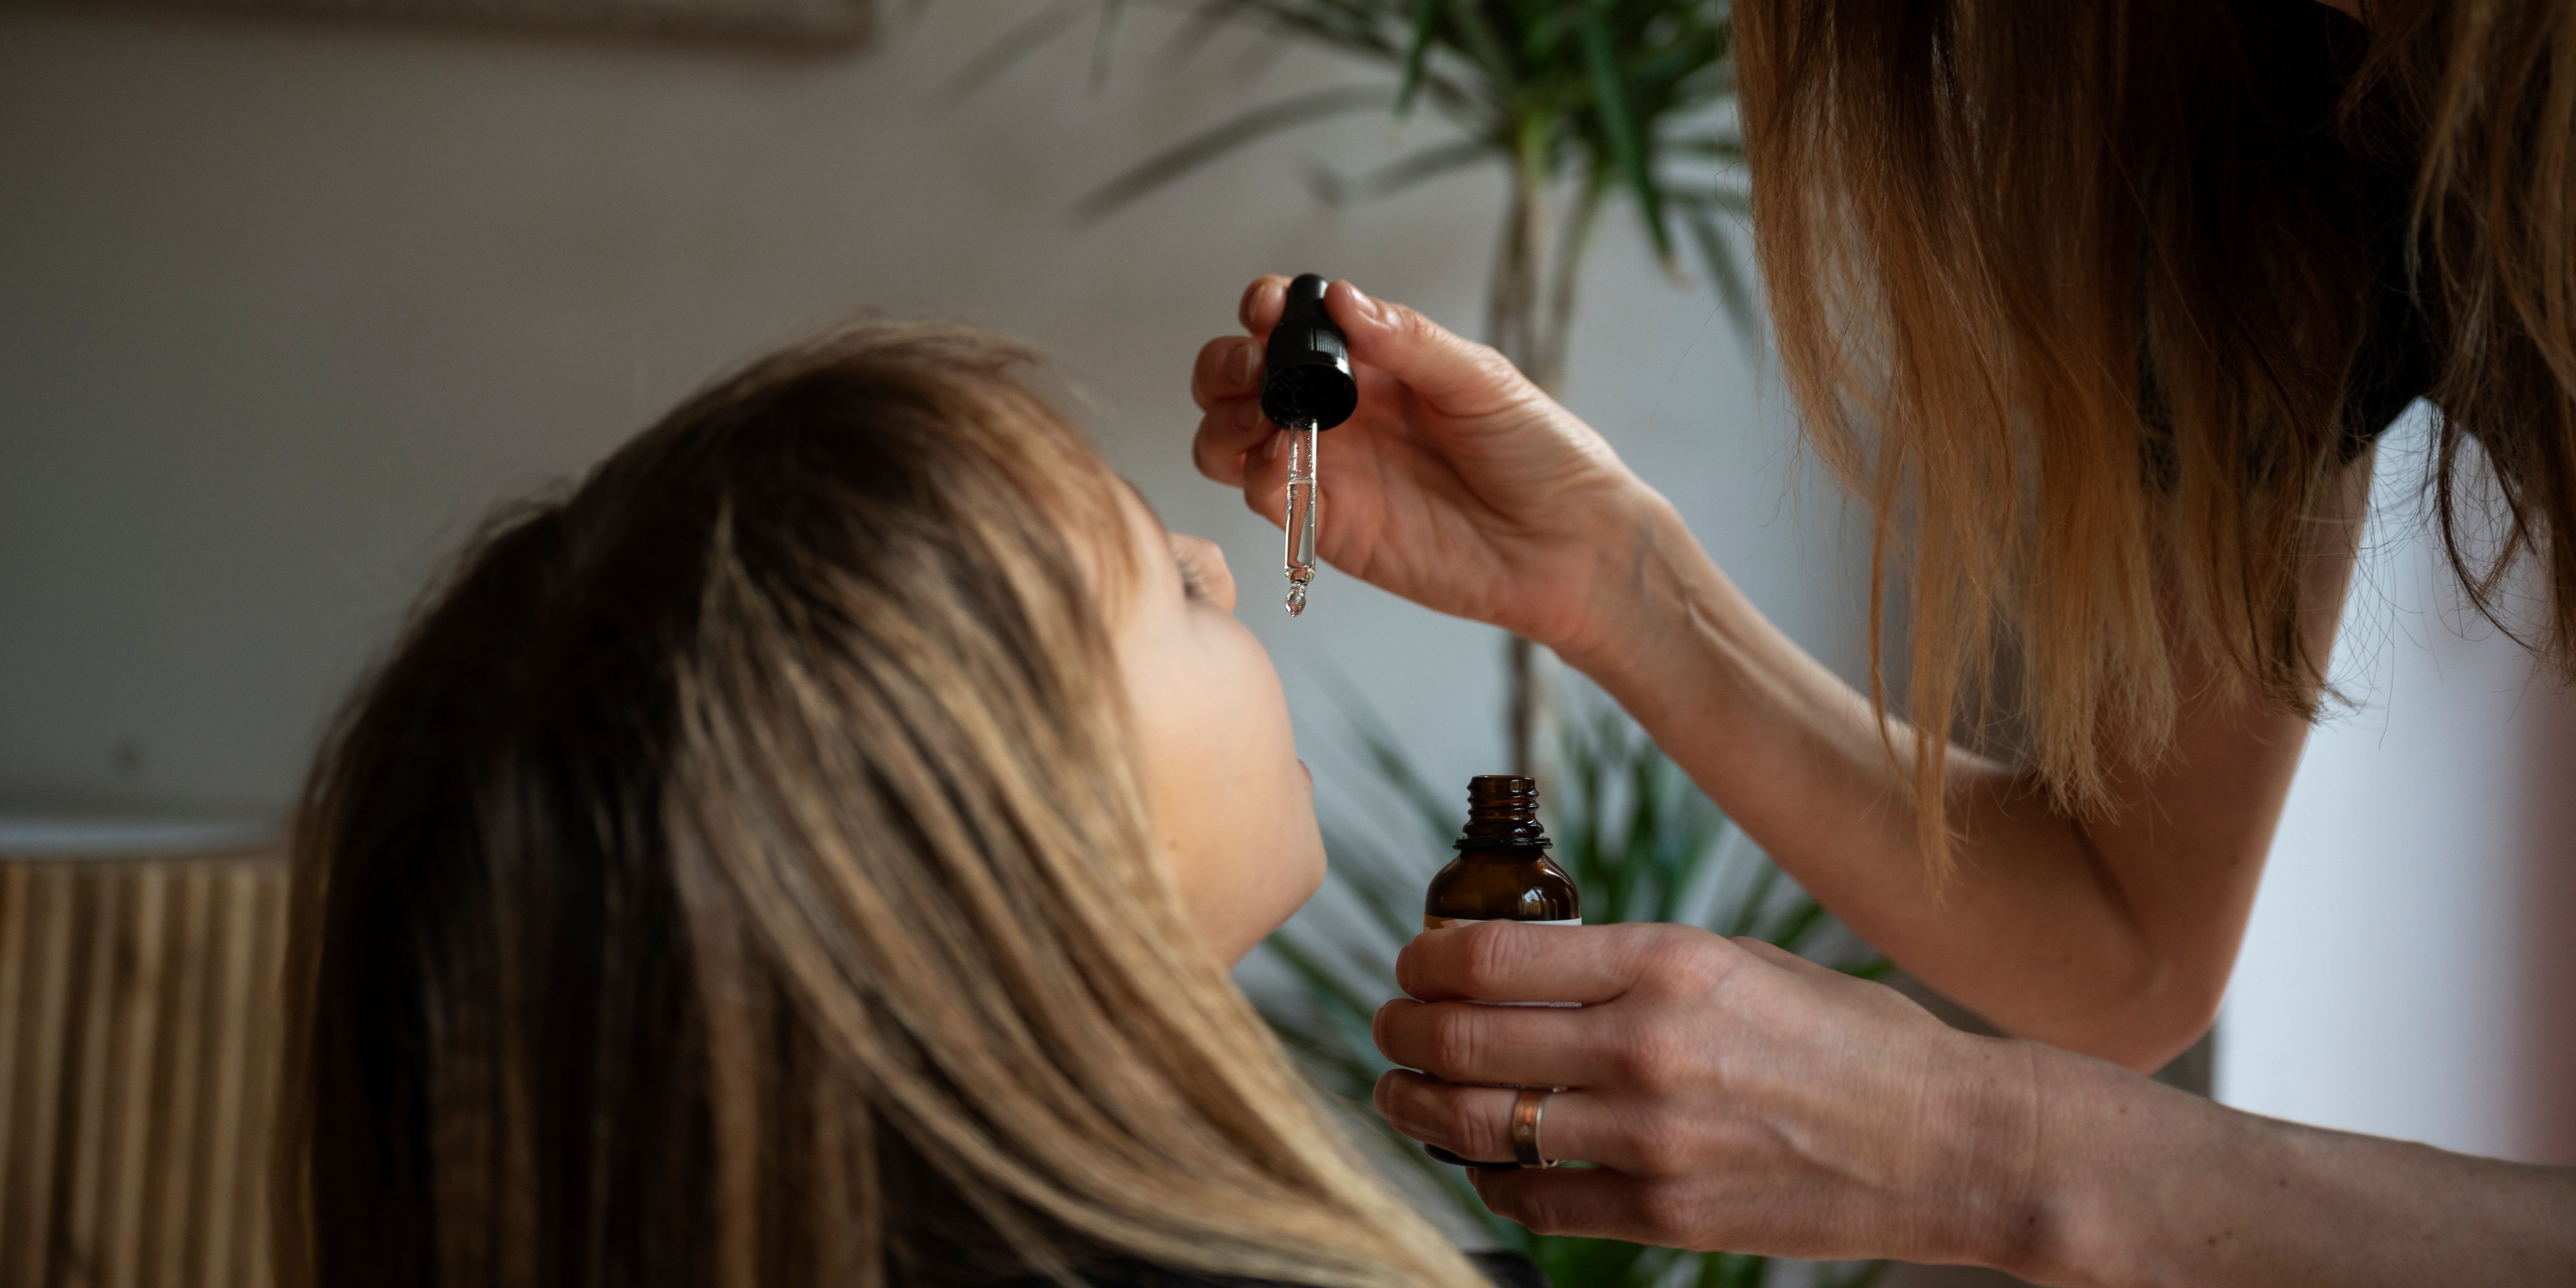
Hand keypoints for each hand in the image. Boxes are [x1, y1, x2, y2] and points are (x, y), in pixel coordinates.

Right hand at [1190, 277, 1664, 657]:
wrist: (1570, 545)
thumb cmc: (1540, 454)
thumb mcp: (1482, 379)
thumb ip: (1408, 341)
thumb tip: (1344, 298)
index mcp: (1372, 363)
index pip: (1292, 322)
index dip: (1267, 309)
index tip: (1270, 311)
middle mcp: (1338, 411)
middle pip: (1237, 377)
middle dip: (1226, 363)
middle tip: (1254, 368)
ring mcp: (1327, 468)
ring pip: (1228, 436)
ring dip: (1223, 418)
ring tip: (1261, 415)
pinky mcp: (1327, 525)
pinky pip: (1260, 494)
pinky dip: (1251, 471)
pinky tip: (1283, 460)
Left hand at [1370, 921, 2042, 1267]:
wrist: (1946, 1142)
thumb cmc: (1851, 1042)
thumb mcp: (1741, 962)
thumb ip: (1635, 970)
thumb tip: (1533, 972)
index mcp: (1667, 965)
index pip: (1492, 956)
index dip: (1426, 958)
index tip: (1411, 962)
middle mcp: (1648, 1048)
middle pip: (1467, 1039)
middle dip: (1402, 1031)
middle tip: (1386, 1027)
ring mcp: (1652, 1141)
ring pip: (1484, 1125)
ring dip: (1420, 1106)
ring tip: (1401, 1092)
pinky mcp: (1664, 1216)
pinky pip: (1538, 1200)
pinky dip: (1494, 1180)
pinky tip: (1483, 1161)